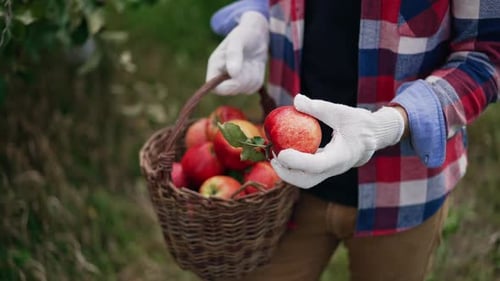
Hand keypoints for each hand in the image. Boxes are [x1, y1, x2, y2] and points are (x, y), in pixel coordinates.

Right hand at [206, 11, 268, 94]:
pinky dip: (258, 77)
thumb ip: (233, 55)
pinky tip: (257, 65)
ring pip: (245, 89)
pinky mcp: (248, 81)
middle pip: (231, 91)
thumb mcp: (238, 39)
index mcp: (215, 66)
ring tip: (253, 62)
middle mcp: (223, 75)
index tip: (237, 79)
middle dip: (243, 80)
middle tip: (249, 64)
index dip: (225, 88)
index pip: (214, 87)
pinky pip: (254, 87)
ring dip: (252, 77)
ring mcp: (236, 80)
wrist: (258, 33)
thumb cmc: (245, 33)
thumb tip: (233, 74)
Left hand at [270, 94, 405, 187]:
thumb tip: (296, 99)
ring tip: (274, 155)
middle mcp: (335, 168)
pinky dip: (293, 166)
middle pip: (307, 180)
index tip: (281, 153)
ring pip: (306, 180)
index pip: (317, 165)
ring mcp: (329, 171)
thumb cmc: (358, 122)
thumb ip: (319, 107)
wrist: (373, 137)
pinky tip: (282, 152)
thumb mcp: (341, 111)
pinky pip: (306, 173)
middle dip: (287, 173)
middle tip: (273, 157)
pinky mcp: (325, 169)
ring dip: (288, 172)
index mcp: (342, 156)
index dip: (298, 162)